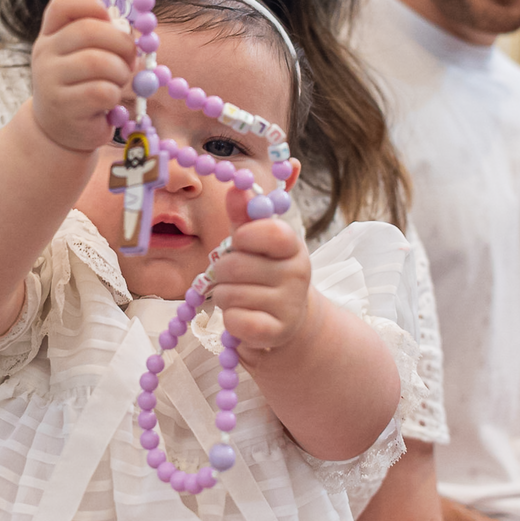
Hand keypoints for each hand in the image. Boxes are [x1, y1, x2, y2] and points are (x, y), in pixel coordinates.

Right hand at [29, 0, 134, 152]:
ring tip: (120, 80)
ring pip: (97, 62)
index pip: (63, 4)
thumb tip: (130, 31)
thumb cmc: (80, 87)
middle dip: (121, 42)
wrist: (58, 130)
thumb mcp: (83, 57)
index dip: (92, 5)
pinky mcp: (64, 106)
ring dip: (120, 71)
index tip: (110, 21)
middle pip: (88, 31)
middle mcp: (45, 53)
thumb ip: (100, 39)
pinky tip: (109, 100)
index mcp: (51, 34)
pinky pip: (101, 91)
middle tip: (131, 58)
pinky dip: (114, 94)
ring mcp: (50, 80)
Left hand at [212, 188, 312, 350]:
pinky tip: (243, 317)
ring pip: (229, 294)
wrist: (287, 318)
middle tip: (233, 278)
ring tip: (240, 297)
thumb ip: (244, 214)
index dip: (245, 236)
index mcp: (293, 246)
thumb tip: (236, 187)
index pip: (271, 232)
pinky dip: (230, 320)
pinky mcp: (276, 332)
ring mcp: (289, 305)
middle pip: (234, 266)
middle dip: (222, 272)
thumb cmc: (264, 274)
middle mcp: (297, 274)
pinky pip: (235, 321)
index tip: (240, 242)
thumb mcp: (254, 242)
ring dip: (224, 297)